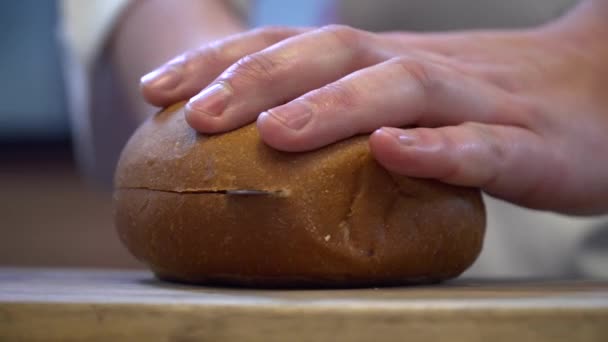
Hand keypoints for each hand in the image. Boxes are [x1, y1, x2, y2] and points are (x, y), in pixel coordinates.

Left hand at [140, 21, 607, 213]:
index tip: (158, 92)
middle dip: (258, 78)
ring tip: (275, 133)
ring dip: (334, 109)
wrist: (600, 92)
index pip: (295, 48)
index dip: (225, 63)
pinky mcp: (528, 146)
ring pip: (403, 90)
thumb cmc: (489, 103)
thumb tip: (267, 132)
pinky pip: (481, 146)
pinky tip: (392, 155)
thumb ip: (348, 109)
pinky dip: (435, 151)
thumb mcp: (409, 96)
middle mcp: (422, 68)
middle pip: (335, 54)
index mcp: (386, 61)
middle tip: (194, 115)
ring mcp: (478, 102)